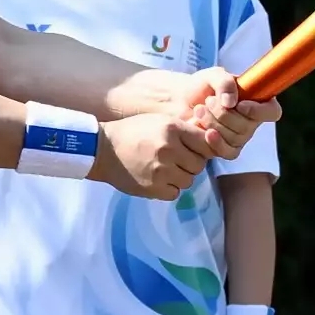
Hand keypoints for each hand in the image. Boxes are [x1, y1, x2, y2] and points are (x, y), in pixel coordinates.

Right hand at [94, 112, 215, 199]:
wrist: (102, 149)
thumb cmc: (133, 132)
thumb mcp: (160, 121)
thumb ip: (184, 130)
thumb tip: (211, 140)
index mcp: (173, 129)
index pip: (206, 143)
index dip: (203, 147)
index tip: (194, 149)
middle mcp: (169, 149)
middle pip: (200, 165)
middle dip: (191, 164)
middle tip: (176, 160)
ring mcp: (161, 170)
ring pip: (189, 181)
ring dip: (180, 177)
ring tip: (164, 169)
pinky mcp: (153, 188)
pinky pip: (175, 193)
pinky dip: (169, 189)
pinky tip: (157, 179)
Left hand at [186, 68, 276, 155]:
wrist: (180, 100)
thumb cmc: (201, 86)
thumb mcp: (213, 76)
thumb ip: (225, 83)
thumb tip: (231, 103)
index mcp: (255, 100)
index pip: (272, 111)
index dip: (259, 111)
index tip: (239, 105)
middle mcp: (251, 120)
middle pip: (248, 126)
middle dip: (224, 114)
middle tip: (208, 101)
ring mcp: (240, 136)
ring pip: (236, 138)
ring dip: (214, 123)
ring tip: (200, 109)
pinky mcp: (226, 148)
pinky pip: (228, 152)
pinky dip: (216, 142)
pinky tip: (206, 132)